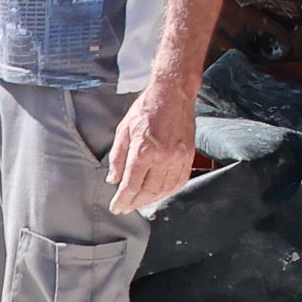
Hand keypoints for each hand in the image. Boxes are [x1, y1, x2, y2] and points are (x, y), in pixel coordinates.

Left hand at [105, 84, 199, 215]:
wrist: (173, 94)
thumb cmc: (147, 108)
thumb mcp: (123, 130)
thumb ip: (117, 157)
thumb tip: (113, 179)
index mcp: (143, 150)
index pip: (131, 185)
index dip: (123, 200)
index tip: (117, 208)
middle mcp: (162, 157)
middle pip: (148, 191)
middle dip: (135, 203)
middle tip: (126, 208)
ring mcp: (178, 158)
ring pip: (164, 190)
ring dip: (151, 200)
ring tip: (140, 202)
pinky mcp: (188, 156)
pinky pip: (179, 182)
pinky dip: (168, 192)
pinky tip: (158, 193)